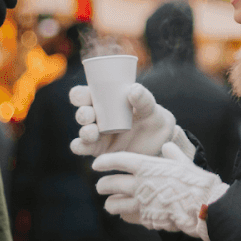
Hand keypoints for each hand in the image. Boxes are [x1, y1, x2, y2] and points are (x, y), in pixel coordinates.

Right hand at [68, 83, 194, 159]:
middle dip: (82, 114)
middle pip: (83, 113)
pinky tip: (82, 145)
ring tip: (92, 132)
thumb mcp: (151, 109)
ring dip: (84, 131)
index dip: (79, 95)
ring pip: (84, 132)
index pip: (86, 95)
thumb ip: (144, 99)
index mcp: (106, 101)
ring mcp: (98, 135)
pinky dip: (80, 147)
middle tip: (88, 115)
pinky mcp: (99, 151)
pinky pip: (84, 148)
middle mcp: (98, 117)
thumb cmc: (154, 120)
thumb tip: (133, 89)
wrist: (161, 145)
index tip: (83, 96)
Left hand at [93, 142, 226, 240]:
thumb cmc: (195, 182)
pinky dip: (125, 215)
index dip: (104, 162)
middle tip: (102, 185)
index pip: (117, 161)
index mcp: (146, 167)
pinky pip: (127, 217)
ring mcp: (140, 204)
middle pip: (109, 184)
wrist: (204, 208)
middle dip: (103, 185)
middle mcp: (139, 185)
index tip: (96, 165)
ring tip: (111, 202)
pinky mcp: (145, 219)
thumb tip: (167, 147)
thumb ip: (172, 154)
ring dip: (110, 203)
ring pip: (112, 205)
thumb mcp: (184, 162)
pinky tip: (127, 213)